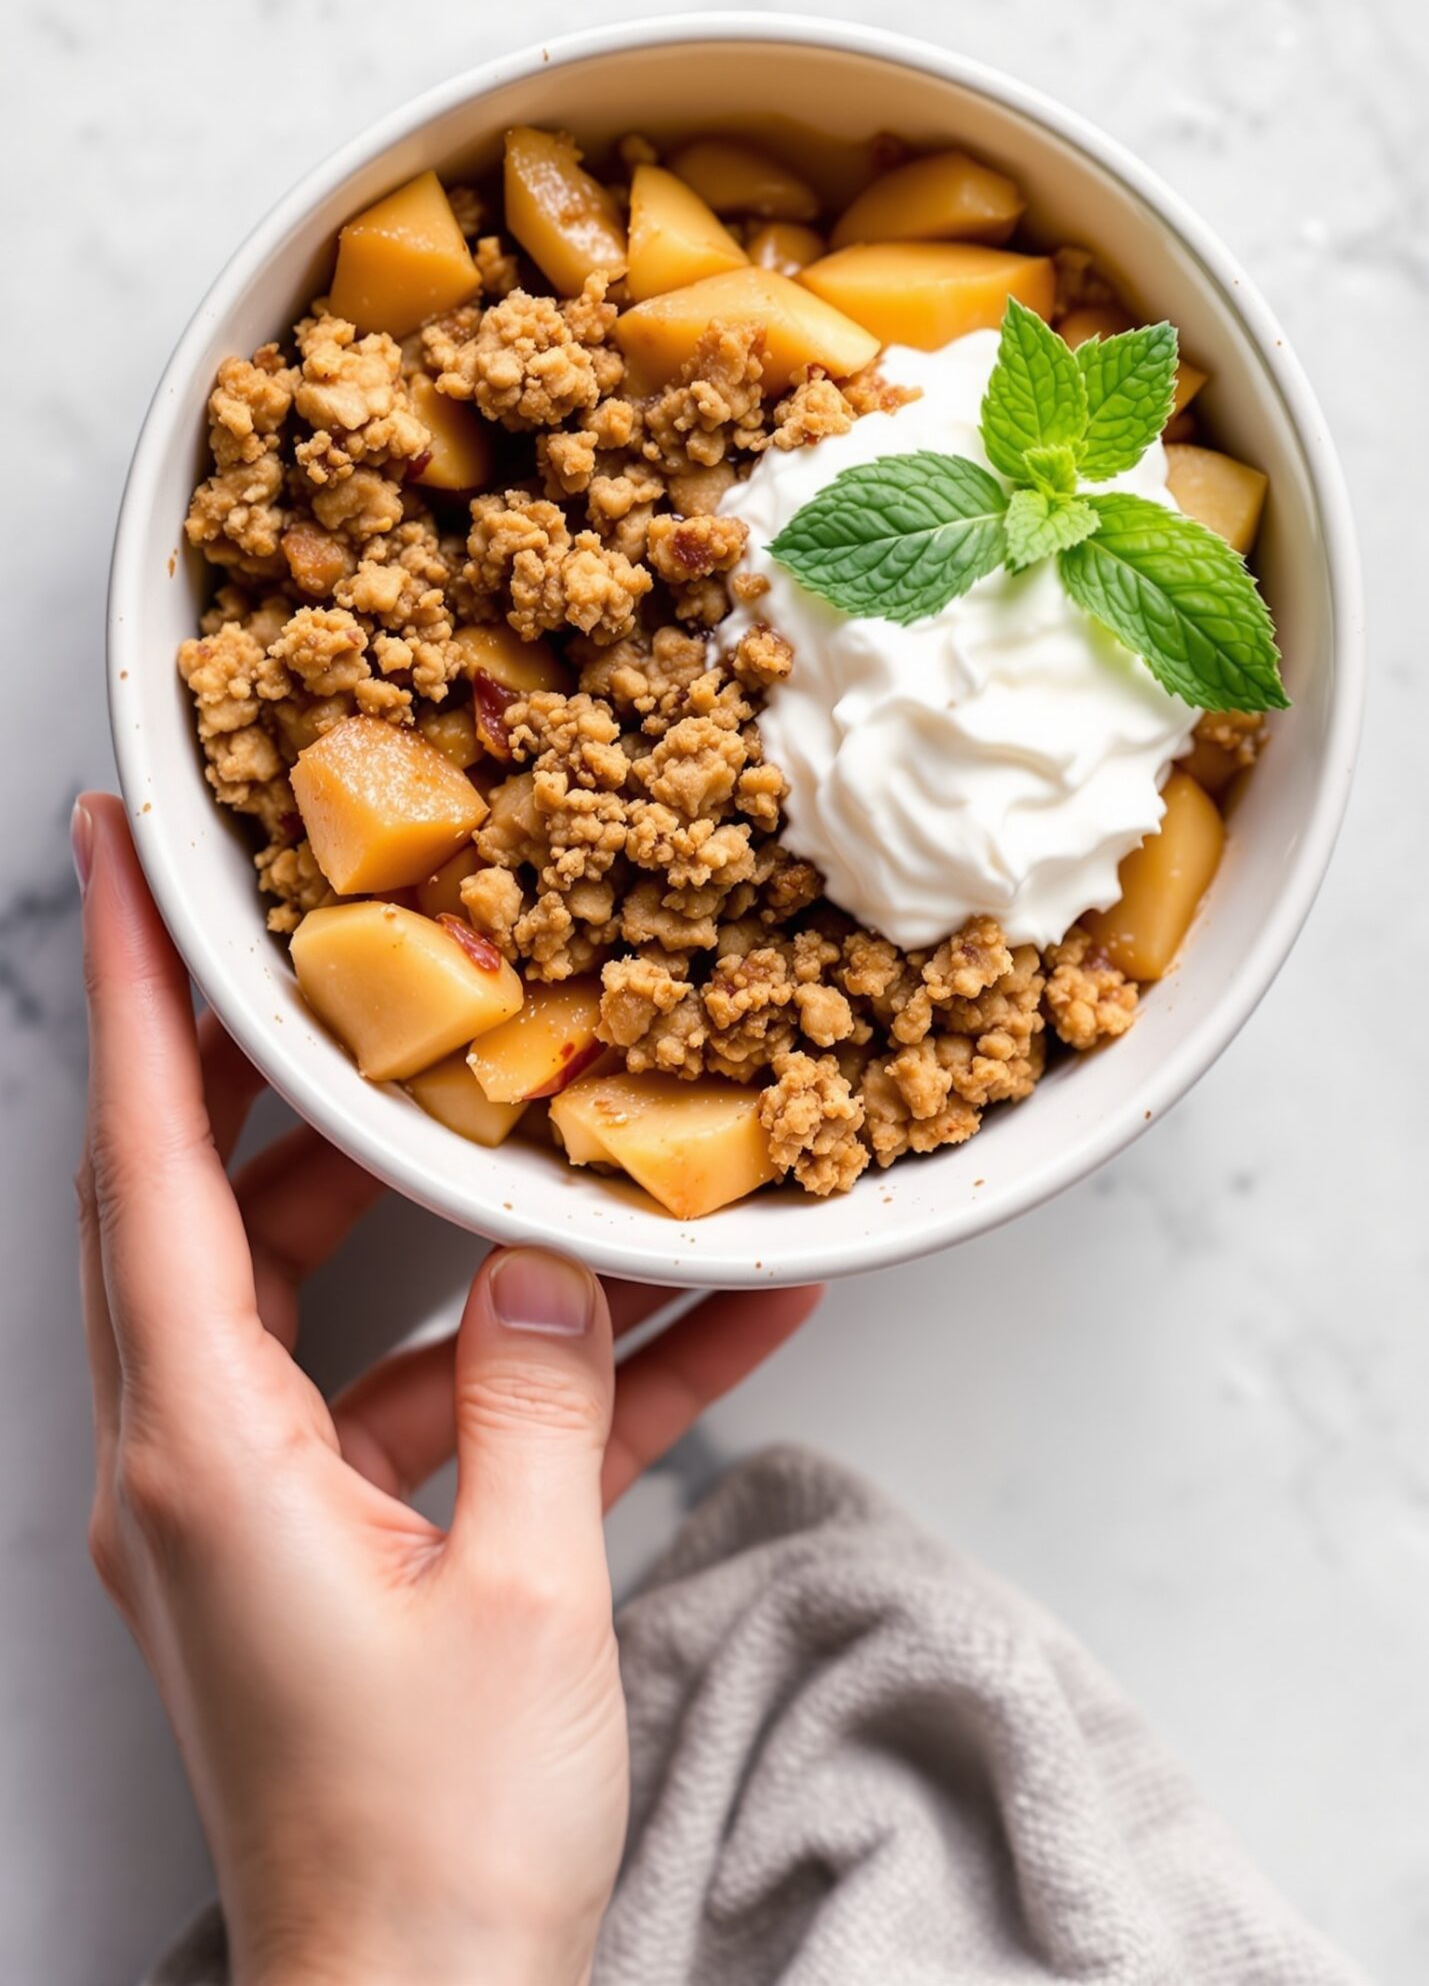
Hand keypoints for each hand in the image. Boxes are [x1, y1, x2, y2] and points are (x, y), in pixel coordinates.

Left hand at [73, 795, 820, 1985]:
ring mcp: (269, 1519)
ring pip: (345, 1308)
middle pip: (225, 1214)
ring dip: (455, 1225)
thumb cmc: (439, 1850)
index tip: (118, 854)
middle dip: (292, 1078)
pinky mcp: (346, 1569)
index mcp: (200, 1454)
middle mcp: (201, 1467)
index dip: (135, 995)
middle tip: (352, 949)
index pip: (142, 1170)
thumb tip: (553, 1259)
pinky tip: (703, 1324)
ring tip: (554, 1111)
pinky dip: (552, 1376)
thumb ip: (542, 1391)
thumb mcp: (523, 1594)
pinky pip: (445, 1426)